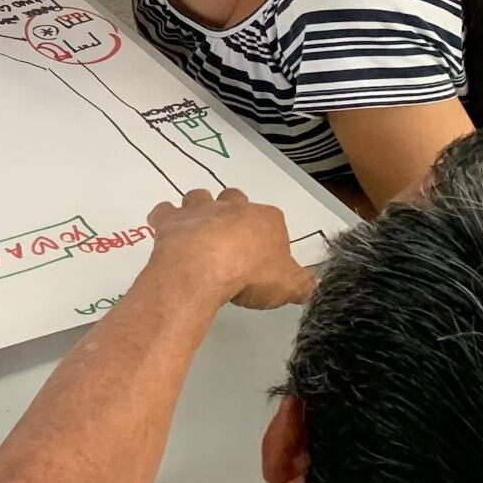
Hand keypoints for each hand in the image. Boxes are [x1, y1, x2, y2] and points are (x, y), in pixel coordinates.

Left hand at [144, 188, 313, 309]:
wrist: (204, 269)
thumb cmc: (251, 275)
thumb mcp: (290, 286)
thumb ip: (305, 284)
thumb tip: (317, 284)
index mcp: (266, 219)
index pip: (273, 221)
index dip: (269, 239)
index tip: (264, 261)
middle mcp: (233, 207)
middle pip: (236, 200)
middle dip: (234, 214)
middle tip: (231, 243)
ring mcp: (199, 210)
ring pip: (200, 197)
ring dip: (200, 210)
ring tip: (200, 234)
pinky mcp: (171, 220)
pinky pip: (165, 212)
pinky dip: (166, 219)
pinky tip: (168, 233)